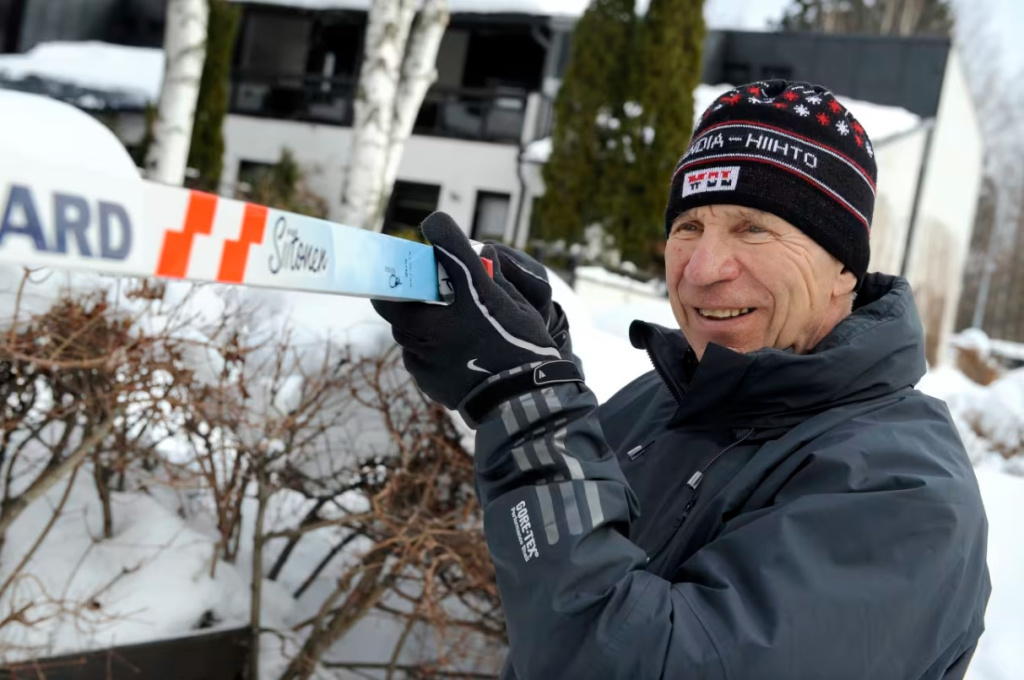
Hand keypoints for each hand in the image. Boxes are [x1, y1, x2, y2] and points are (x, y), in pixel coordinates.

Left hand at [372, 213, 578, 420]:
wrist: (524, 404)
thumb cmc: (525, 350)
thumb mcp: (519, 306)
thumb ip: (495, 277)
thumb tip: (483, 255)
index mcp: (469, 298)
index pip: (448, 249)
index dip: (437, 236)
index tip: (433, 229)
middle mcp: (439, 322)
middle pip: (400, 295)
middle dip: (408, 290)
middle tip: (423, 287)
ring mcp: (425, 353)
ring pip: (404, 328)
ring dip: (417, 321)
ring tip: (445, 326)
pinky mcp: (423, 377)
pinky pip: (415, 354)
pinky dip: (426, 349)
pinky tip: (452, 354)